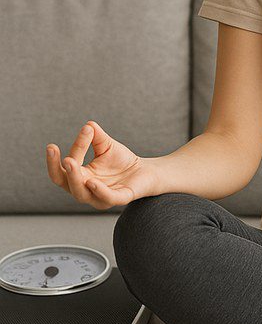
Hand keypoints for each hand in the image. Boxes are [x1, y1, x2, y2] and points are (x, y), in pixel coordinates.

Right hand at [45, 120, 159, 209]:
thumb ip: (96, 137)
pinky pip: (107, 197)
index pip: (64, 169)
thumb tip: (88, 125)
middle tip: (58, 154)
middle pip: (66, 184)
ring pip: (82, 194)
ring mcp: (102, 197)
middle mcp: (87, 190)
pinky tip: (92, 181)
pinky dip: (99, 191)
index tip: (54, 144)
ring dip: (75, 179)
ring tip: (70, 162)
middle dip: (61, 170)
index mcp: (80, 178)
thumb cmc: (121, 160)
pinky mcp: (120, 198)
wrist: (146, 171)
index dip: (57, 158)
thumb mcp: (106, 146)